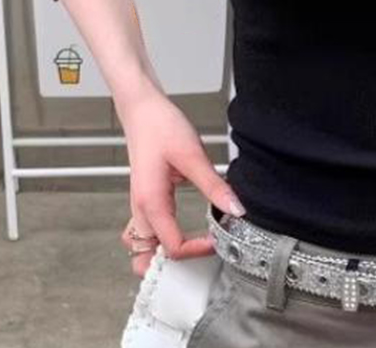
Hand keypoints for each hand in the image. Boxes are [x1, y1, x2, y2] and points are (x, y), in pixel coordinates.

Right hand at [117, 86, 245, 276]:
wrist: (143, 109)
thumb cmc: (161, 127)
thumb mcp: (193, 155)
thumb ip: (214, 186)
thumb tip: (235, 210)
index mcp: (151, 203)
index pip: (172, 247)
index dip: (197, 249)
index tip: (219, 239)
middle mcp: (141, 209)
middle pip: (147, 258)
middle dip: (170, 267)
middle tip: (200, 253)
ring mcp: (140, 205)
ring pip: (143, 247)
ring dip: (162, 255)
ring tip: (192, 246)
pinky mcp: (145, 197)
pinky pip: (147, 230)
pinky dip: (160, 238)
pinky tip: (180, 228)